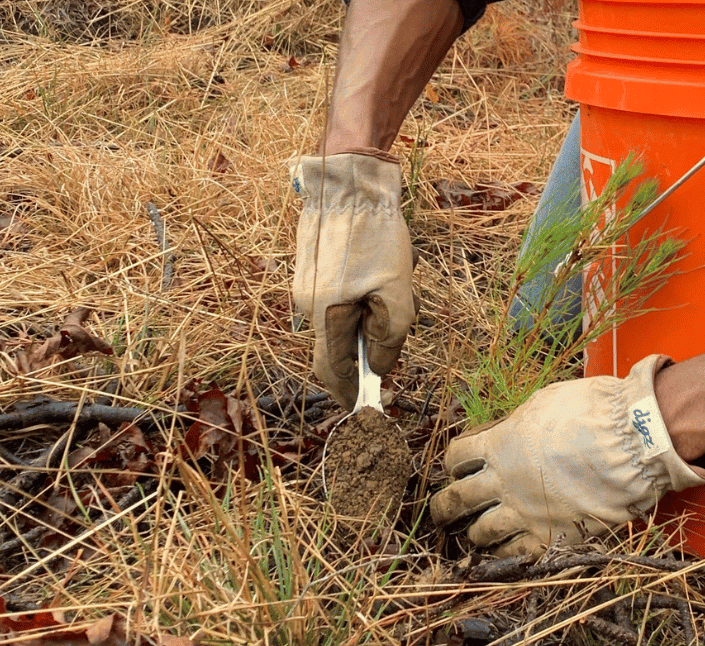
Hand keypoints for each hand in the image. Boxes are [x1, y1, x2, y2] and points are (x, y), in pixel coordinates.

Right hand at [292, 153, 415, 406]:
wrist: (349, 182)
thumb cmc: (375, 237)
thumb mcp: (398, 294)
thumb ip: (390, 338)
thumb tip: (381, 366)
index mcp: (324, 316)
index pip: (332, 370)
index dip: (349, 391)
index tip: (364, 404)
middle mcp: (306, 304)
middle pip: (336, 347)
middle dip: (365, 350)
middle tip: (392, 337)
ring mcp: (306, 285)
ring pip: (339, 320)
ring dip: (367, 318)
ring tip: (394, 286)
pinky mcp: (311, 268)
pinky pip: (336, 298)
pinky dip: (359, 299)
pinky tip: (381, 270)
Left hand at [430, 355, 704, 556]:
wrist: (632, 443)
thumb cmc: (593, 413)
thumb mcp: (543, 404)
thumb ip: (517, 423)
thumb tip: (509, 430)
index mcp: (498, 446)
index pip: (456, 457)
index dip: (453, 463)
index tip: (457, 467)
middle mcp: (502, 482)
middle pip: (455, 500)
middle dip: (443, 508)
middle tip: (442, 513)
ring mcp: (524, 513)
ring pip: (479, 534)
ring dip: (474, 534)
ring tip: (475, 536)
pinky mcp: (549, 537)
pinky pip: (515, 555)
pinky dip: (507, 554)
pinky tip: (507, 552)